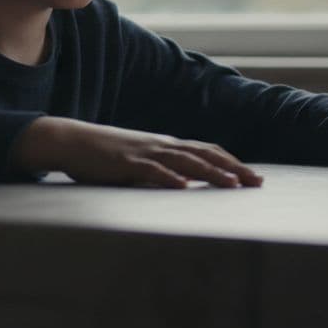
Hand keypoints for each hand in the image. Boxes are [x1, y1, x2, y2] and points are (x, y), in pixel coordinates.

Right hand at [11, 117, 263, 187]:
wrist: (70, 140)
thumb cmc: (104, 155)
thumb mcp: (139, 160)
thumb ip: (160, 169)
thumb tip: (182, 185)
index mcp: (166, 144)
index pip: (207, 150)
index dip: (231, 162)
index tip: (253, 177)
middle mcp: (161, 144)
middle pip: (205, 154)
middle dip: (233, 168)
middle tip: (257, 183)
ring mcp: (145, 152)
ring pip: (185, 161)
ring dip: (210, 173)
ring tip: (232, 185)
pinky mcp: (126, 162)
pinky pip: (151, 170)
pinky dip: (169, 178)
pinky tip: (184, 188)